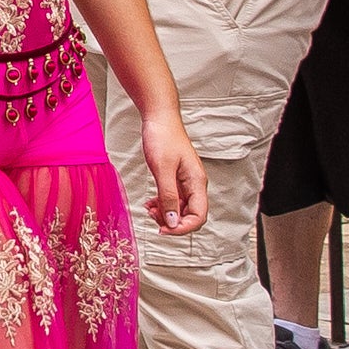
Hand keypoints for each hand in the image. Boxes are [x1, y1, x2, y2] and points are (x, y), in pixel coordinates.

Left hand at [133, 110, 210, 234]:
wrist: (159, 118)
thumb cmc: (163, 138)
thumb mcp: (163, 169)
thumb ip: (168, 196)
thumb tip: (172, 221)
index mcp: (197, 183)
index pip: (199, 216)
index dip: (183, 228)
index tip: (163, 229)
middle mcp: (194, 185)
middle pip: (190, 215)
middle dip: (172, 221)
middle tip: (152, 217)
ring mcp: (185, 182)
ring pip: (179, 209)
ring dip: (165, 213)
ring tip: (149, 209)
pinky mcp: (176, 178)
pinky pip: (172, 199)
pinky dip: (162, 204)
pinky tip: (150, 203)